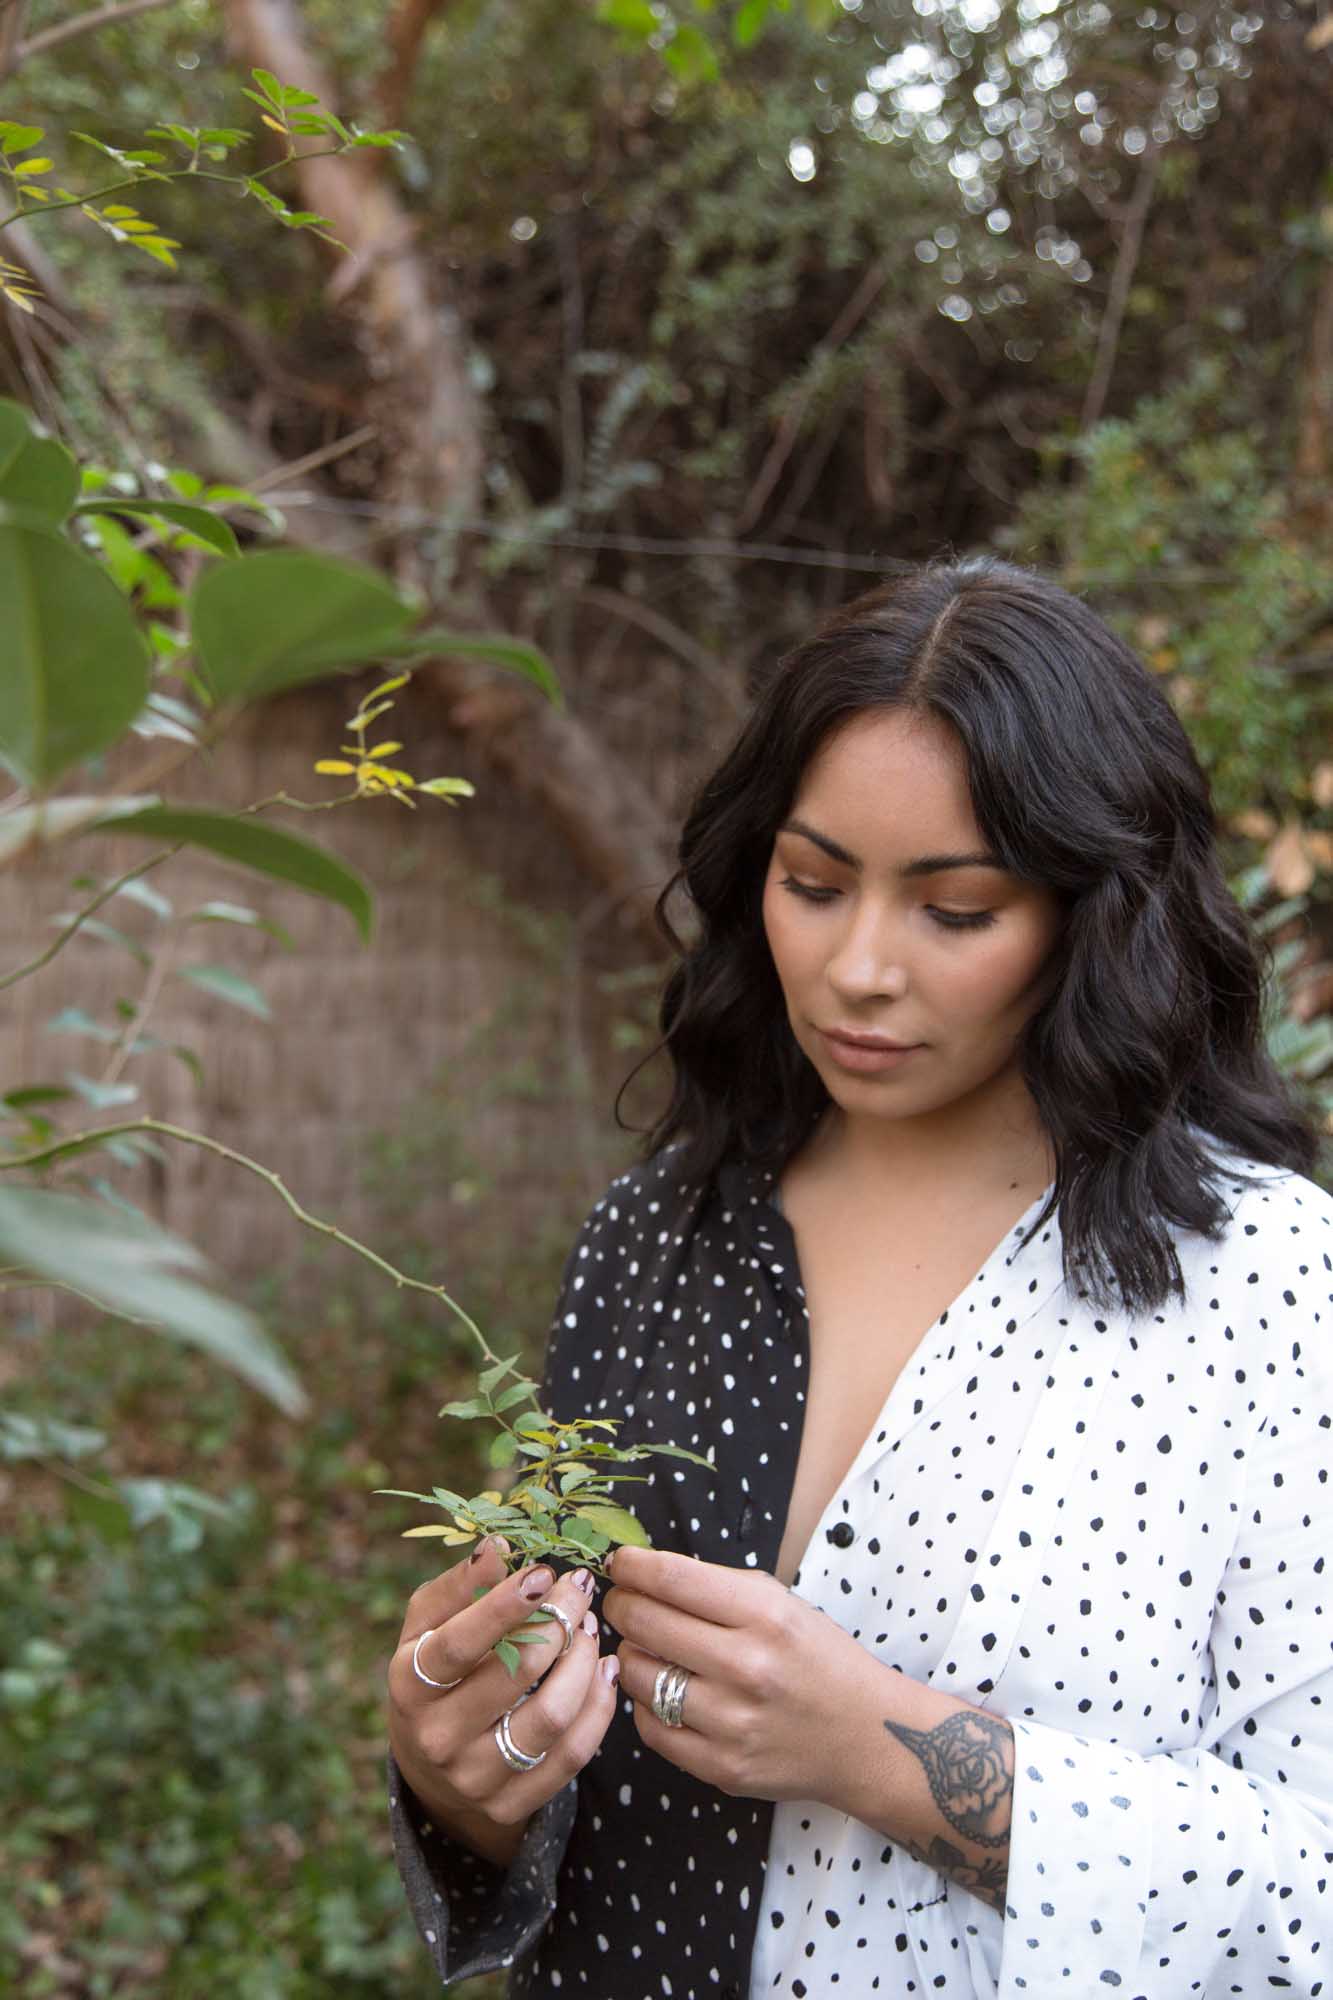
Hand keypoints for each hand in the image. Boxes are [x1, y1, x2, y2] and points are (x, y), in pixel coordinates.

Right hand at [387, 1536, 619, 1862]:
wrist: (431, 1763)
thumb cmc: (435, 1668)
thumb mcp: (428, 1623)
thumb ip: (459, 1584)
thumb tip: (497, 1547)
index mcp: (409, 1685)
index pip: (459, 1644)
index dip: (504, 1606)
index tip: (543, 1572)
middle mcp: (437, 1737)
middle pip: (515, 1676)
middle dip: (558, 1622)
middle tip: (579, 1589)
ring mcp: (474, 1779)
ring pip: (552, 1718)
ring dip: (584, 1663)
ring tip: (590, 1628)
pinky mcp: (510, 1805)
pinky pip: (572, 1755)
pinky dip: (599, 1706)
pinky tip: (605, 1669)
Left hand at [603, 1546, 878, 1808]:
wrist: (866, 1736)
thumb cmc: (818, 1659)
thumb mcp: (782, 1604)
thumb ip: (717, 1587)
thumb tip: (646, 1574)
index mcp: (765, 1615)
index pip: (672, 1578)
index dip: (632, 1565)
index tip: (620, 1562)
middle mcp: (747, 1667)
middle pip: (645, 1622)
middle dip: (622, 1605)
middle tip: (622, 1602)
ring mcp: (733, 1722)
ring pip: (639, 1676)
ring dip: (632, 1655)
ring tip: (647, 1649)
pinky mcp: (723, 1768)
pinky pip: (652, 1729)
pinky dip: (647, 1705)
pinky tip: (663, 1692)